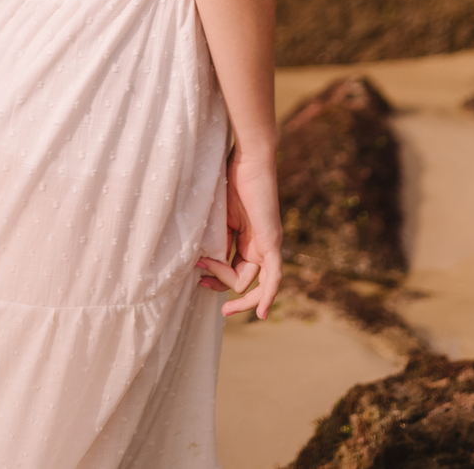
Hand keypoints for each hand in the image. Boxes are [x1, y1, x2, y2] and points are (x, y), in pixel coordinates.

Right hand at [197, 152, 281, 319]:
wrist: (249, 159)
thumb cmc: (230, 179)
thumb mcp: (218, 216)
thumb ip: (216, 239)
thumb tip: (202, 261)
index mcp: (248, 239)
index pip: (234, 269)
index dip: (215, 273)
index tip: (198, 264)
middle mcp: (261, 245)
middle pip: (245, 280)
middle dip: (223, 288)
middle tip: (204, 287)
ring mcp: (269, 244)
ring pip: (258, 283)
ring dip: (242, 298)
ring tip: (227, 311)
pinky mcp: (273, 241)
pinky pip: (274, 276)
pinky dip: (268, 296)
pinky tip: (261, 313)